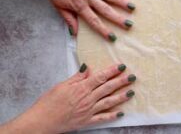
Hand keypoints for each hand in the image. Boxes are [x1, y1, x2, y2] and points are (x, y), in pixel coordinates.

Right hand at [1, 63, 136, 132]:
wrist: (41, 121)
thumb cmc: (48, 102)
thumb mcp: (61, 85)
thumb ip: (77, 77)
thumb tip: (88, 67)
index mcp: (81, 88)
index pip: (101, 77)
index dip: (112, 71)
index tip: (122, 66)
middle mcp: (88, 99)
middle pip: (108, 88)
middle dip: (121, 81)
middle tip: (132, 77)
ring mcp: (89, 111)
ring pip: (109, 102)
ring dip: (121, 97)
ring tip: (131, 92)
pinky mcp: (87, 121)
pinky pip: (102, 118)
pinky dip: (112, 116)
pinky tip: (121, 113)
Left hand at [24, 0, 135, 40]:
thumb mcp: (58, 6)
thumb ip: (69, 19)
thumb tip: (75, 33)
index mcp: (80, 6)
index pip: (94, 21)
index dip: (104, 30)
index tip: (113, 37)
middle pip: (106, 10)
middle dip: (118, 19)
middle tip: (129, 25)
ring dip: (121, 2)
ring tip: (132, 7)